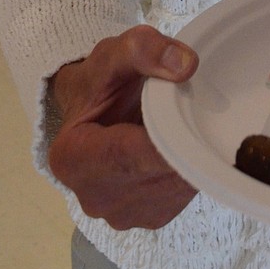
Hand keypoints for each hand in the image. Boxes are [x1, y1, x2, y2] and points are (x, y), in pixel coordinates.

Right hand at [48, 25, 197, 229]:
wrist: (95, 112)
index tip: (195, 113)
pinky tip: (185, 145)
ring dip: (191, 155)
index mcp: (72, 159)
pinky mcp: (150, 219)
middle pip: (156, 173)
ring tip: (186, 124)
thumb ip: (144, 50)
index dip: (169, 134)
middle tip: (197, 110)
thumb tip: (185, 65)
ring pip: (176, 185)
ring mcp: (122, 215)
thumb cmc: (100, 82)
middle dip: (183, 141)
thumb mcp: (114, 54)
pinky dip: (193, 168)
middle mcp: (94, 197)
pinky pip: (184, 194)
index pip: (130, 154)